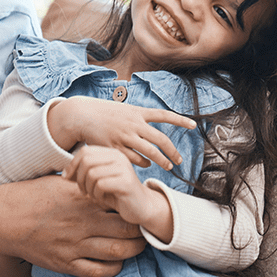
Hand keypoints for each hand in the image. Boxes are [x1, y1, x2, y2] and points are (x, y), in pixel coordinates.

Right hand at [0, 175, 144, 276]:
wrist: (4, 218)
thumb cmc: (36, 196)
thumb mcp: (63, 183)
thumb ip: (87, 183)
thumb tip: (108, 174)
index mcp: (85, 200)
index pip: (123, 205)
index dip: (136, 209)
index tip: (141, 209)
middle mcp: (83, 223)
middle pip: (128, 230)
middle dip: (141, 232)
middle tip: (147, 231)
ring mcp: (75, 244)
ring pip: (117, 252)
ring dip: (133, 250)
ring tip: (138, 246)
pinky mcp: (66, 263)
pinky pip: (98, 271)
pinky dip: (113, 268)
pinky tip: (117, 261)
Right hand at [48, 97, 195, 169]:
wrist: (82, 115)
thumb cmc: (106, 112)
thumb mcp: (126, 110)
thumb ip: (141, 117)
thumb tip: (157, 121)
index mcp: (138, 112)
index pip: (164, 115)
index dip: (180, 120)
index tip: (194, 125)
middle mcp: (134, 124)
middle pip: (161, 140)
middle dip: (173, 152)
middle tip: (179, 160)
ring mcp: (125, 137)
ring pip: (150, 153)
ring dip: (161, 161)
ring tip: (168, 166)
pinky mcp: (115, 148)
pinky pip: (134, 160)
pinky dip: (143, 164)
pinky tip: (147, 165)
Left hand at [65, 145, 171, 236]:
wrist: (142, 208)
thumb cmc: (117, 194)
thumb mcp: (98, 181)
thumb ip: (83, 174)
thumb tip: (64, 174)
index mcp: (112, 153)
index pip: (84, 151)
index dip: (72, 165)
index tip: (67, 179)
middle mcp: (119, 157)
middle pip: (86, 161)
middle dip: (79, 178)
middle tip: (83, 191)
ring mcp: (124, 169)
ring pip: (92, 174)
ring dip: (88, 189)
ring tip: (94, 196)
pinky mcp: (126, 182)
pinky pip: (101, 185)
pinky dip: (97, 195)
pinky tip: (102, 199)